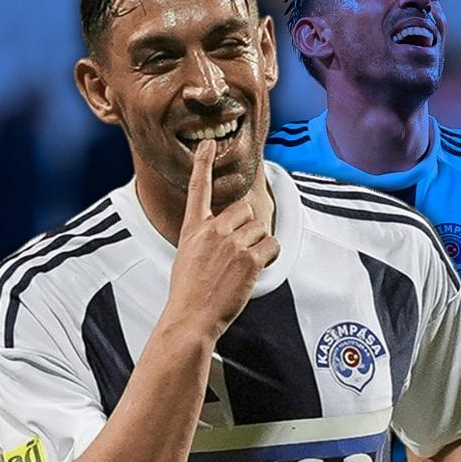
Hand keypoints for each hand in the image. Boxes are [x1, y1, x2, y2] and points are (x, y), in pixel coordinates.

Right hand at [166, 140, 279, 340]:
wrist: (191, 317)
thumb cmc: (189, 293)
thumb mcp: (187, 257)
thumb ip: (205, 239)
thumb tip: (225, 236)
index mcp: (194, 229)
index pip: (197, 189)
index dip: (203, 164)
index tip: (207, 144)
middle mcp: (212, 231)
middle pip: (244, 208)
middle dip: (248, 226)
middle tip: (241, 250)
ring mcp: (231, 244)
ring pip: (260, 227)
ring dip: (259, 244)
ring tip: (245, 265)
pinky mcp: (249, 258)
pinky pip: (272, 244)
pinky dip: (271, 255)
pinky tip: (258, 268)